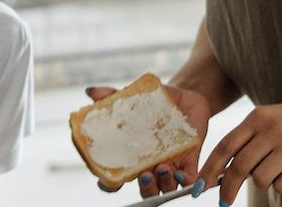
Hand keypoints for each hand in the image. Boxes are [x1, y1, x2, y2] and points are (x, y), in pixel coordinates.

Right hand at [84, 84, 210, 198]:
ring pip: (165, 187)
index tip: (105, 180)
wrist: (185, 96)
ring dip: (162, 183)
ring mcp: (170, 165)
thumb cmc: (155, 102)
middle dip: (144, 188)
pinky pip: (188, 179)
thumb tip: (92, 91)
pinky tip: (181, 172)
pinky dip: (185, 180)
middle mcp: (150, 166)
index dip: (108, 185)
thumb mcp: (134, 98)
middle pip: (144, 190)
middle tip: (144, 175)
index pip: (115, 180)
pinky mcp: (190, 160)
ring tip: (162, 168)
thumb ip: (113, 96)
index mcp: (132, 157)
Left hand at [199, 98, 281, 205]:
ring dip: (264, 181)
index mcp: (259, 116)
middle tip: (224, 201)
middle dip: (228, 189)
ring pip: (261, 179)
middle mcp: (273, 129)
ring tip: (278, 169)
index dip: (209, 169)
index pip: (225, 146)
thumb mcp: (272, 119)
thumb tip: (221, 170)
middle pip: (239, 167)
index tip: (199, 186)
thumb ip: (248, 139)